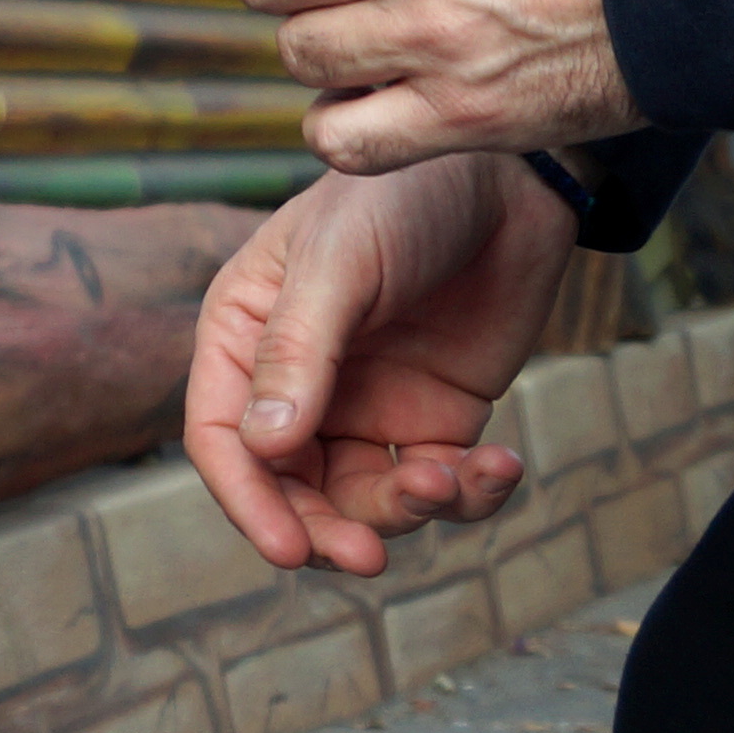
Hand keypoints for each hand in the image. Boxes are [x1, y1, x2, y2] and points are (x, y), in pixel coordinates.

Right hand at [180, 155, 571, 575]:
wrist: (511, 177)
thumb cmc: (402, 195)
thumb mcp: (339, 264)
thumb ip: (297, 353)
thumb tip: (262, 446)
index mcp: (244, 335)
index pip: (222, 437)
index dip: (248, 500)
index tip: (289, 550)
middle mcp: (297, 381)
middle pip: (291, 487)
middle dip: (328, 528)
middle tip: (368, 556)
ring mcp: (368, 405)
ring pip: (366, 499)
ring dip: (407, 510)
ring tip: (452, 479)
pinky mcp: (436, 417)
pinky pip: (441, 485)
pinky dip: (470, 495)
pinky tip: (502, 465)